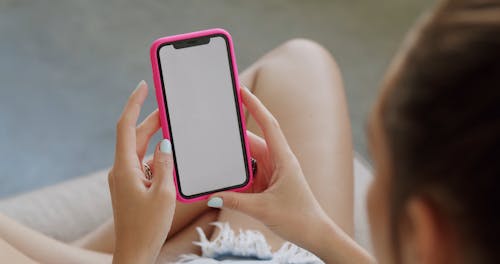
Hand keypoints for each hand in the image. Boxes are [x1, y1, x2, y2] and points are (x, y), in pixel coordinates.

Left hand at [109, 81, 175, 263]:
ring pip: (139, 149)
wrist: (134, 252)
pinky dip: (156, 155)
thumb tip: (166, 144)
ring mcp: (124, 178)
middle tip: (170, 108)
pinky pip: (143, 163)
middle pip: (134, 136)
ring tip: (173, 128)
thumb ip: (165, 164)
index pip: (125, 126)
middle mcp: (121, 170)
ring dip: (155, 138)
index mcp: (124, 168)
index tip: (143, 86)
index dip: (134, 104)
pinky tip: (170, 156)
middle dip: (152, 120)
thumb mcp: (164, 194)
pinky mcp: (130, 186)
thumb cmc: (148, 227)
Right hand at [208, 87, 329, 247]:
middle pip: (252, 142)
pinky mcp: (268, 183)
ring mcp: (273, 172)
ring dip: (235, 163)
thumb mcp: (262, 209)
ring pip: (248, 159)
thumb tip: (213, 195)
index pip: (268, 124)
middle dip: (234, 139)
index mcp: (283, 159)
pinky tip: (226, 181)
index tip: (242, 91)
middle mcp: (278, 161)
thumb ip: (235, 201)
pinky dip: (238, 176)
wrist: (314, 234)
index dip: (255, 105)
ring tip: (217, 160)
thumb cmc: (299, 218)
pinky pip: (249, 174)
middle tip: (215, 131)